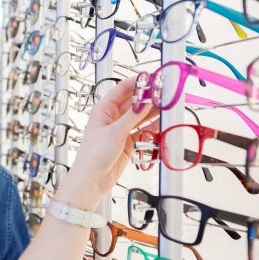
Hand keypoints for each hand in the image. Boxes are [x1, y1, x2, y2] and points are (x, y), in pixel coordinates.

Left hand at [58, 77, 158, 209]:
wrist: (92, 180)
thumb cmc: (93, 156)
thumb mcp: (115, 132)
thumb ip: (133, 116)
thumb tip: (146, 101)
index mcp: (103, 109)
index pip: (122, 89)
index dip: (138, 82)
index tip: (153, 79)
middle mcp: (112, 117)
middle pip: (134, 102)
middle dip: (149, 97)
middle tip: (165, 92)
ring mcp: (120, 129)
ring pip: (140, 116)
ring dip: (152, 111)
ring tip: (167, 104)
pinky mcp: (128, 142)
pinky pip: (143, 130)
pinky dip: (152, 126)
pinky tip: (161, 122)